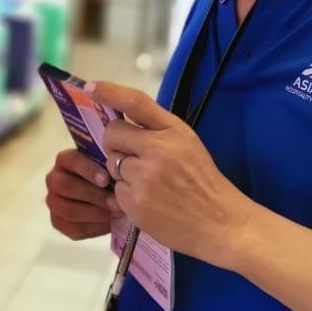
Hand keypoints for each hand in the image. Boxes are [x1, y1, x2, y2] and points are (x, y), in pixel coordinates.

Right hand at [45, 148, 116, 240]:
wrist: (101, 197)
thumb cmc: (105, 177)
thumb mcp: (106, 167)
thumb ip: (109, 167)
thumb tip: (120, 174)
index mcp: (64, 160)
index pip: (71, 160)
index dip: (88, 170)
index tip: (106, 180)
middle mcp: (53, 179)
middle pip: (67, 186)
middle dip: (94, 196)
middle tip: (116, 202)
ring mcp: (53, 202)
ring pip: (69, 210)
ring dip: (96, 214)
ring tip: (115, 214)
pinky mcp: (58, 222)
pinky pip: (74, 228)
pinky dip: (94, 228)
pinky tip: (109, 224)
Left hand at [94, 82, 255, 266]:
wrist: (220, 223)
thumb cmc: (203, 182)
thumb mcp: (188, 144)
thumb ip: (158, 131)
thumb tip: (123, 121)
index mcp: (174, 131)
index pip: (136, 103)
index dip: (110, 92)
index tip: (91, 87)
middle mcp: (157, 149)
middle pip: (112, 134)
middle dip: (115, 143)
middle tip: (132, 157)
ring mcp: (144, 176)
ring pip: (111, 163)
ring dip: (121, 172)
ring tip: (148, 184)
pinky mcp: (135, 202)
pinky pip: (115, 190)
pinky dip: (126, 196)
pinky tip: (148, 201)